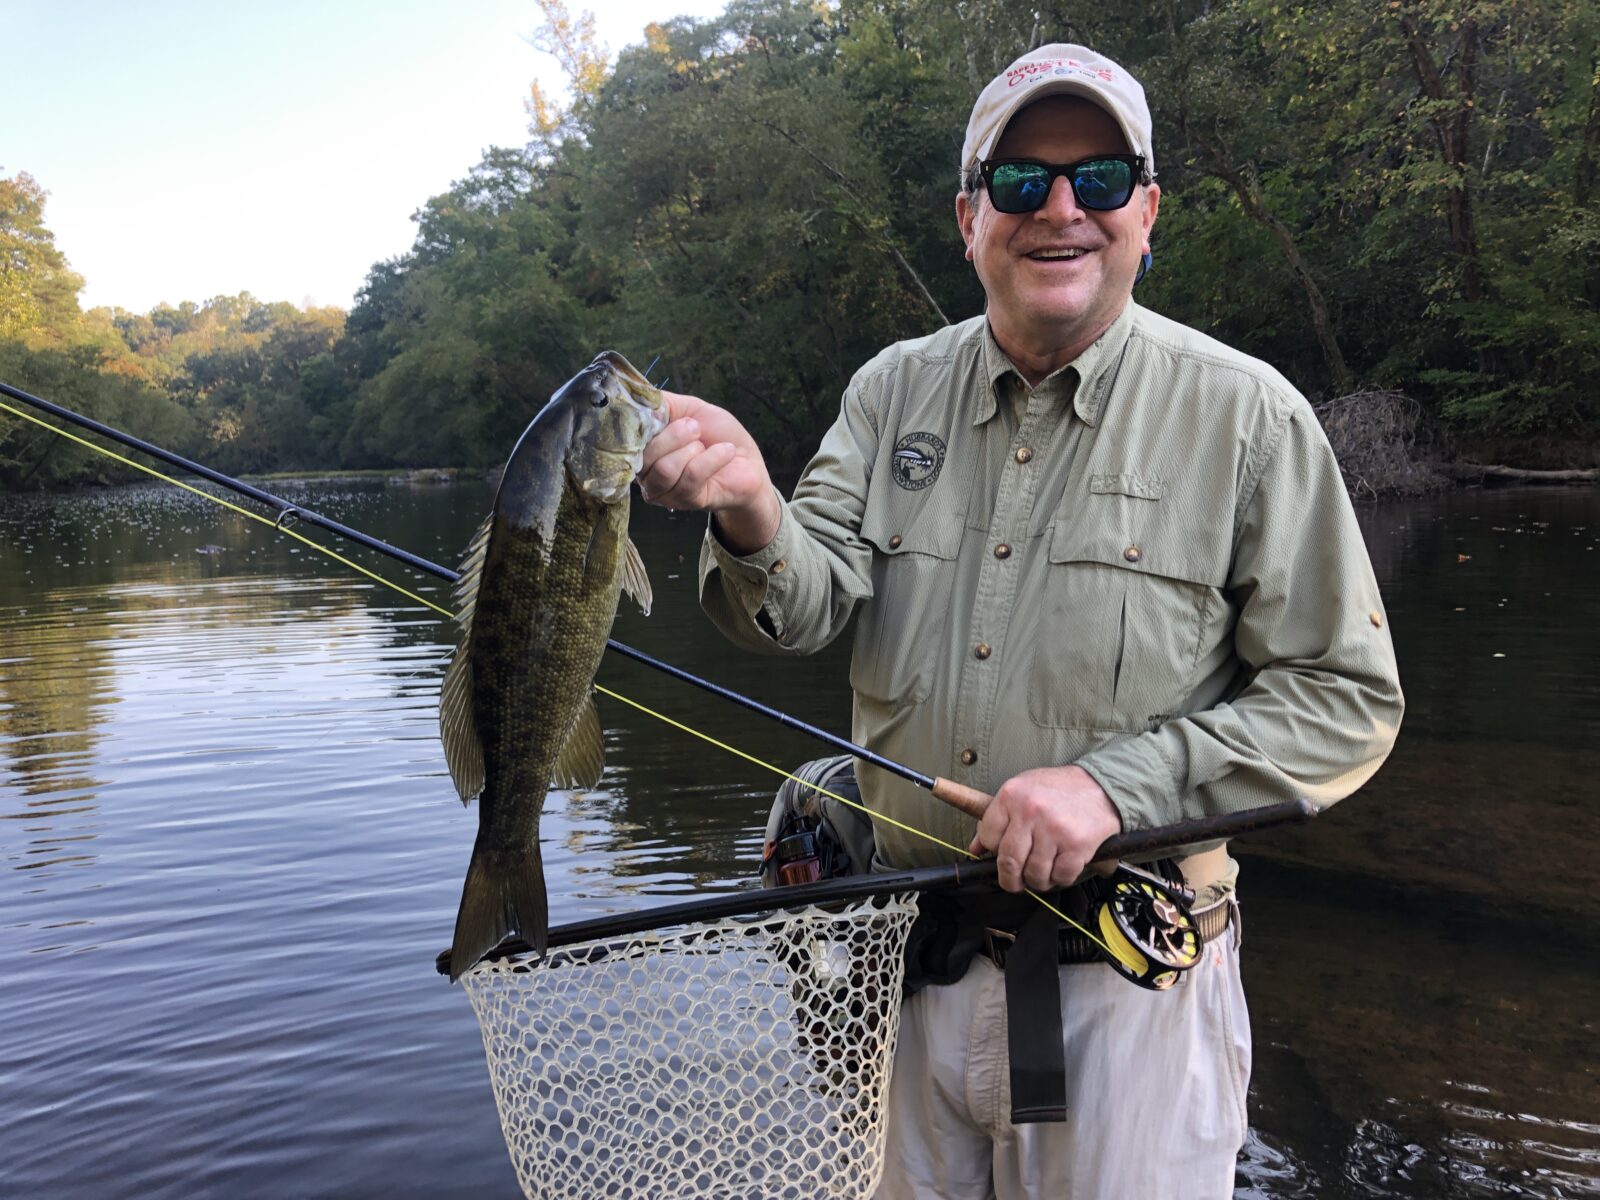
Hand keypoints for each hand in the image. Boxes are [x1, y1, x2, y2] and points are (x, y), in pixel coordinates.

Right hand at [638, 390, 779, 552]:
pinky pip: (692, 477)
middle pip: (645, 457)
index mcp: (642, 448)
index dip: (642, 426)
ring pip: (665, 470)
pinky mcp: (686, 502)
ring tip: (706, 444)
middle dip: (675, 436)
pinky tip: (726, 451)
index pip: (626, 442)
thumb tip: (638, 400)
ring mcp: (664, 491)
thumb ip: (661, 403)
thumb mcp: (689, 408)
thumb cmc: (717, 434)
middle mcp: (646, 474)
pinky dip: (712, 458)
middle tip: (695, 427)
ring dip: (693, 449)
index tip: (664, 414)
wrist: (747, 460)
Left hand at [966, 765, 1122, 892]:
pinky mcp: (1078, 845)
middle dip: (1010, 879)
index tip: (1001, 855)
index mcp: (1012, 796)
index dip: (993, 851)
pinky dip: (1060, 878)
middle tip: (1015, 881)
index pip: (988, 837)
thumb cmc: (1058, 790)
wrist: (1102, 785)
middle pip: (1008, 862)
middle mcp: (1031, 812)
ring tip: (1043, 871)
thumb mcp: (1022, 792)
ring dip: (1038, 880)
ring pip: (1035, 874)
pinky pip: (1061, 877)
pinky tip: (1062, 866)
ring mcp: (1054, 830)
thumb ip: (997, 819)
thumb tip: (976, 849)